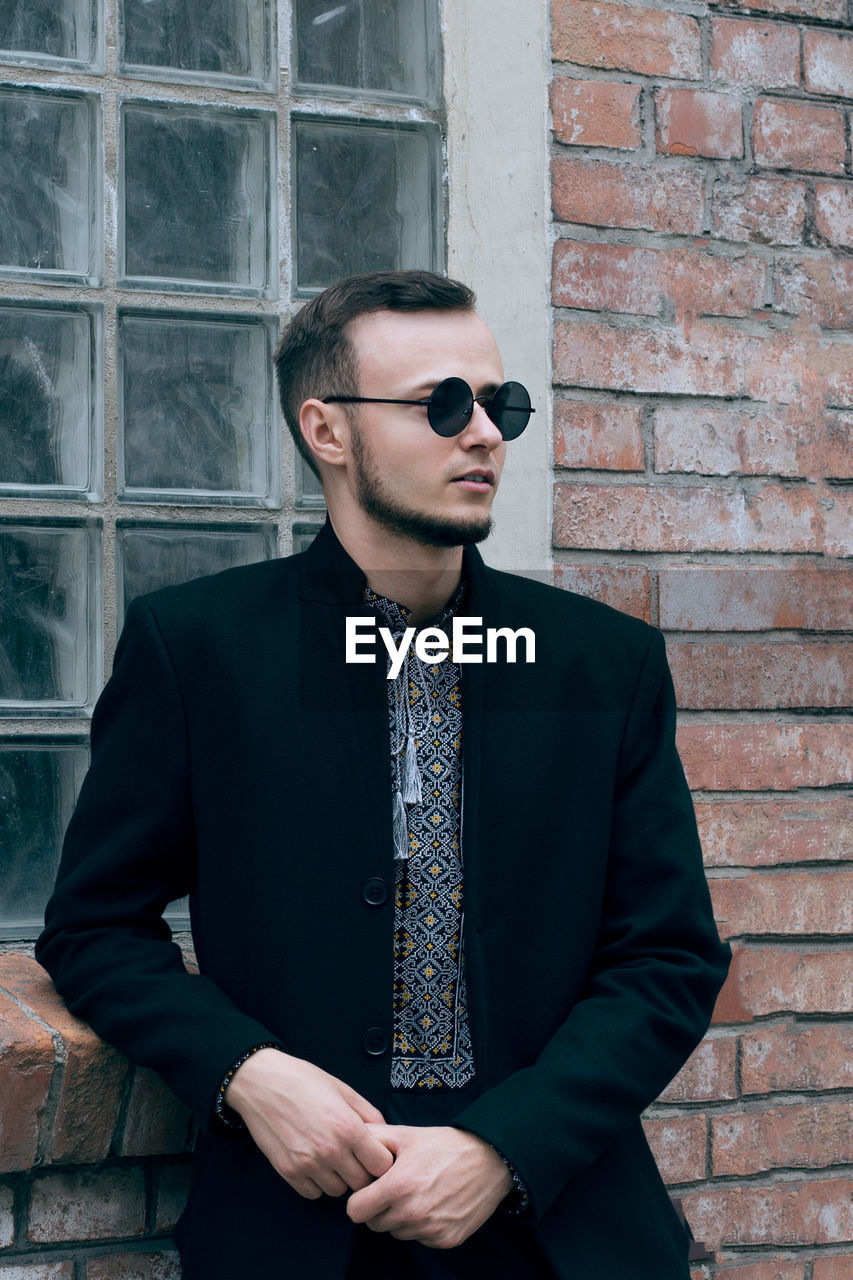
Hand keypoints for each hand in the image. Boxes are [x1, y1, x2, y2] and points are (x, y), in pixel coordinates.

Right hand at [224, 1048, 393, 1199]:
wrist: (262, 1083)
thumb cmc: (303, 1081)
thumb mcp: (342, 1089)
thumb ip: (368, 1113)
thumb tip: (384, 1133)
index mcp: (348, 1127)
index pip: (381, 1165)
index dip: (381, 1160)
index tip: (375, 1154)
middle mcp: (330, 1150)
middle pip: (361, 1183)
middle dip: (362, 1172)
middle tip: (354, 1157)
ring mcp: (308, 1164)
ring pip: (338, 1191)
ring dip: (339, 1178)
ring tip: (332, 1158)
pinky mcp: (288, 1171)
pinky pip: (313, 1193)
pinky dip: (317, 1183)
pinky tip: (314, 1163)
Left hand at [346, 1124, 512, 1248]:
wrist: (490, 1160)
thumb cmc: (445, 1145)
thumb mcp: (407, 1134)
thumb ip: (374, 1137)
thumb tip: (350, 1139)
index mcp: (398, 1186)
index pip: (356, 1211)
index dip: (359, 1198)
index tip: (370, 1188)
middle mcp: (413, 1213)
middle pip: (374, 1224)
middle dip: (379, 1208)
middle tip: (395, 1187)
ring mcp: (430, 1229)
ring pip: (397, 1232)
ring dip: (400, 1218)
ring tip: (417, 1192)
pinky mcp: (446, 1240)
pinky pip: (419, 1238)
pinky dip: (421, 1225)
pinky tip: (433, 1203)